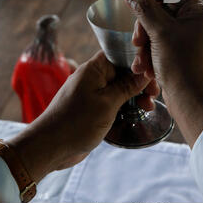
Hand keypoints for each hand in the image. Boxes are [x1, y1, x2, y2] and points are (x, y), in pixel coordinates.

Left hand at [8, 51, 158, 182]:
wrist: (49, 147)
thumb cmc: (76, 122)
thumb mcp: (107, 104)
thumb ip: (127, 87)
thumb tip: (144, 73)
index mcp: (93, 69)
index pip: (119, 55)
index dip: (138, 62)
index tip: (153, 74)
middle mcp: (92, 78)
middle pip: (122, 72)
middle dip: (139, 82)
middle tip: (154, 95)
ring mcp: (92, 94)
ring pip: (119, 89)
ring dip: (134, 96)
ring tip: (148, 107)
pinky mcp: (92, 108)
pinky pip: (112, 102)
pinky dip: (124, 106)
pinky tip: (137, 113)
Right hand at [121, 0, 202, 146]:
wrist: (193, 106)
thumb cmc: (182, 66)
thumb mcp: (159, 32)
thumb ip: (143, 7)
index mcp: (202, 13)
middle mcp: (201, 24)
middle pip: (162, 14)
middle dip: (145, 30)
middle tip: (137, 43)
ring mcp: (194, 41)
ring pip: (159, 32)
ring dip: (146, 47)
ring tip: (141, 64)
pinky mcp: (186, 56)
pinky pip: (163, 47)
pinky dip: (152, 57)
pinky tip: (146, 71)